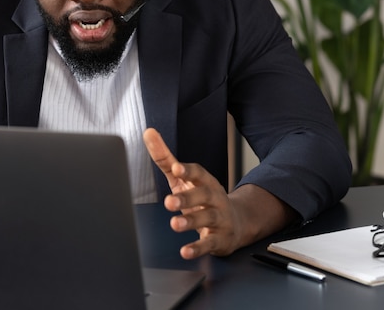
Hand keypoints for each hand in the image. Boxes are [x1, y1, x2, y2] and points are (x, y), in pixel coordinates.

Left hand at [143, 128, 245, 257]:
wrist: (235, 222)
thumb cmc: (202, 197)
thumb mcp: (183, 177)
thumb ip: (165, 157)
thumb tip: (148, 133)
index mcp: (204, 181)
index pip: (198, 173)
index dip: (187, 170)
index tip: (176, 167)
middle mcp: (214, 198)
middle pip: (203, 196)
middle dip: (187, 198)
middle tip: (169, 202)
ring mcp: (219, 218)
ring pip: (207, 219)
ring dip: (191, 221)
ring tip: (175, 224)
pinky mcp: (220, 239)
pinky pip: (209, 243)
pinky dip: (198, 248)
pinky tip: (185, 251)